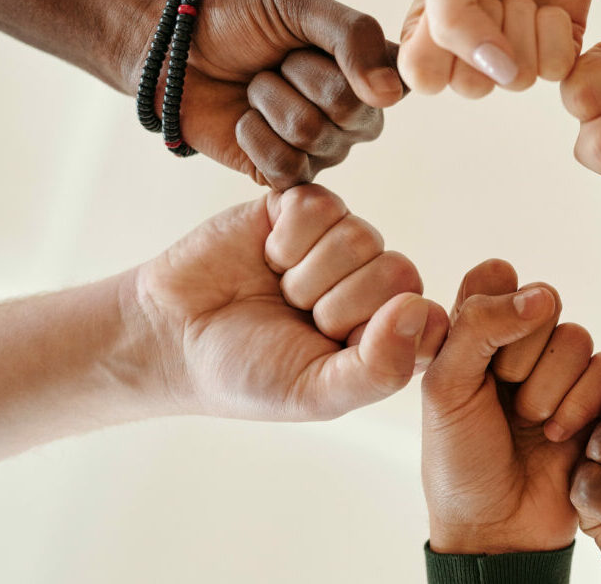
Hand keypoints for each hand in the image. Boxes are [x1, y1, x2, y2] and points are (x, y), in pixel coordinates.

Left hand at [130, 0, 405, 188]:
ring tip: (256, 86)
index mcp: (373, 71)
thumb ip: (356, 36)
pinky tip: (245, 119)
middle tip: (278, 61)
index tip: (317, 41)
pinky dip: (253, 135)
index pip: (395, 81)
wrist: (175, 48)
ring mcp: (325, 150)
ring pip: (310, 134)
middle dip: (299, 75)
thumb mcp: (301, 5)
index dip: (353, 61)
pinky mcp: (288, 177)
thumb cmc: (241, 20)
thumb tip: (389, 94)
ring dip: (268, 100)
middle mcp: (358, 116)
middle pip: (350, 109)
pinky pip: (285, 167)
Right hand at [134, 184, 448, 419]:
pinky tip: (267, 256)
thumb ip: (381, 367)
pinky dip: (285, 238)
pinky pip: (321, 207)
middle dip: (335, 304)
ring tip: (279, 289)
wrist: (172, 335)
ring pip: (360, 237)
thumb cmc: (249, 373)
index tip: (338, 346)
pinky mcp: (307, 208)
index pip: (429, 318)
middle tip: (297, 317)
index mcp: (389, 335)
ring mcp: (343, 243)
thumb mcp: (317, 393)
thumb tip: (421, 307)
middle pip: (396, 272)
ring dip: (305, 273)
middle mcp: (374, 286)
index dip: (384, 331)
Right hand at [400, 0, 576, 96]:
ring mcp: (516, 50)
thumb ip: (451, 17)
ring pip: (518, 79)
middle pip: (474, 87)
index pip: (424, 78)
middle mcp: (471, 48)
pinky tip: (548, 3)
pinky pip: (556, 70)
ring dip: (521, 26)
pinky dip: (555, 32)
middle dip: (487, 31)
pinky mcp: (558, 46)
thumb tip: (498, 72)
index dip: (442, 46)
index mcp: (429, 30)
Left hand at [422, 259, 600, 552]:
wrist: (498, 527)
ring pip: (577, 336)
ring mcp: (559, 369)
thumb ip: (478, 327)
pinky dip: (581, 406)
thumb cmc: (460, 459)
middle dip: (521, 359)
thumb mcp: (446, 388)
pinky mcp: (596, 396)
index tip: (478, 356)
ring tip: (530, 424)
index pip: (497, 276)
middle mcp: (519, 342)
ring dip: (550, 388)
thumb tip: (539, 295)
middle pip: (543, 303)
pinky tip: (558, 436)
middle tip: (502, 399)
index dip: (494, 311)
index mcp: (473, 331)